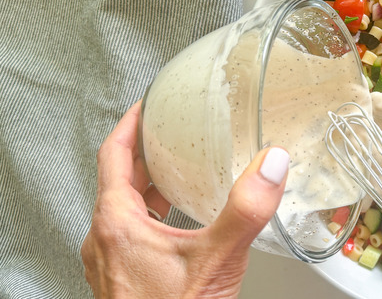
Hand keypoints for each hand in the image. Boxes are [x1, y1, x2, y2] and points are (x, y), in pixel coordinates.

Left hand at [81, 101, 289, 297]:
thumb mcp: (217, 260)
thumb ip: (246, 209)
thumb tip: (270, 166)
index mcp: (116, 224)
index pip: (113, 156)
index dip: (130, 126)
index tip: (143, 107)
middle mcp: (105, 241)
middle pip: (118, 181)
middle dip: (146, 155)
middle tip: (168, 136)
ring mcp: (111, 263)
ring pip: (124, 210)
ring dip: (149, 188)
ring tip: (177, 175)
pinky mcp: (123, 280)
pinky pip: (131, 235)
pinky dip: (153, 217)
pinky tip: (180, 226)